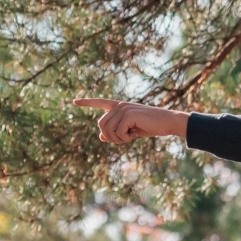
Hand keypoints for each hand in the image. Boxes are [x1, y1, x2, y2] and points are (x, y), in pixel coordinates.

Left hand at [74, 98, 189, 142]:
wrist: (167, 122)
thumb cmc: (149, 126)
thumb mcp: (130, 131)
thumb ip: (115, 132)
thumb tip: (100, 136)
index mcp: (119, 106)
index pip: (100, 102)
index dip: (87, 102)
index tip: (74, 101)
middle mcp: (119, 105)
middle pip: (101, 126)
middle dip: (111, 137)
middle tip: (126, 138)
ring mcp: (123, 109)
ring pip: (108, 131)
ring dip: (118, 139)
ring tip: (131, 135)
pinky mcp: (128, 114)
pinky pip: (118, 133)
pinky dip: (125, 138)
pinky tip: (135, 133)